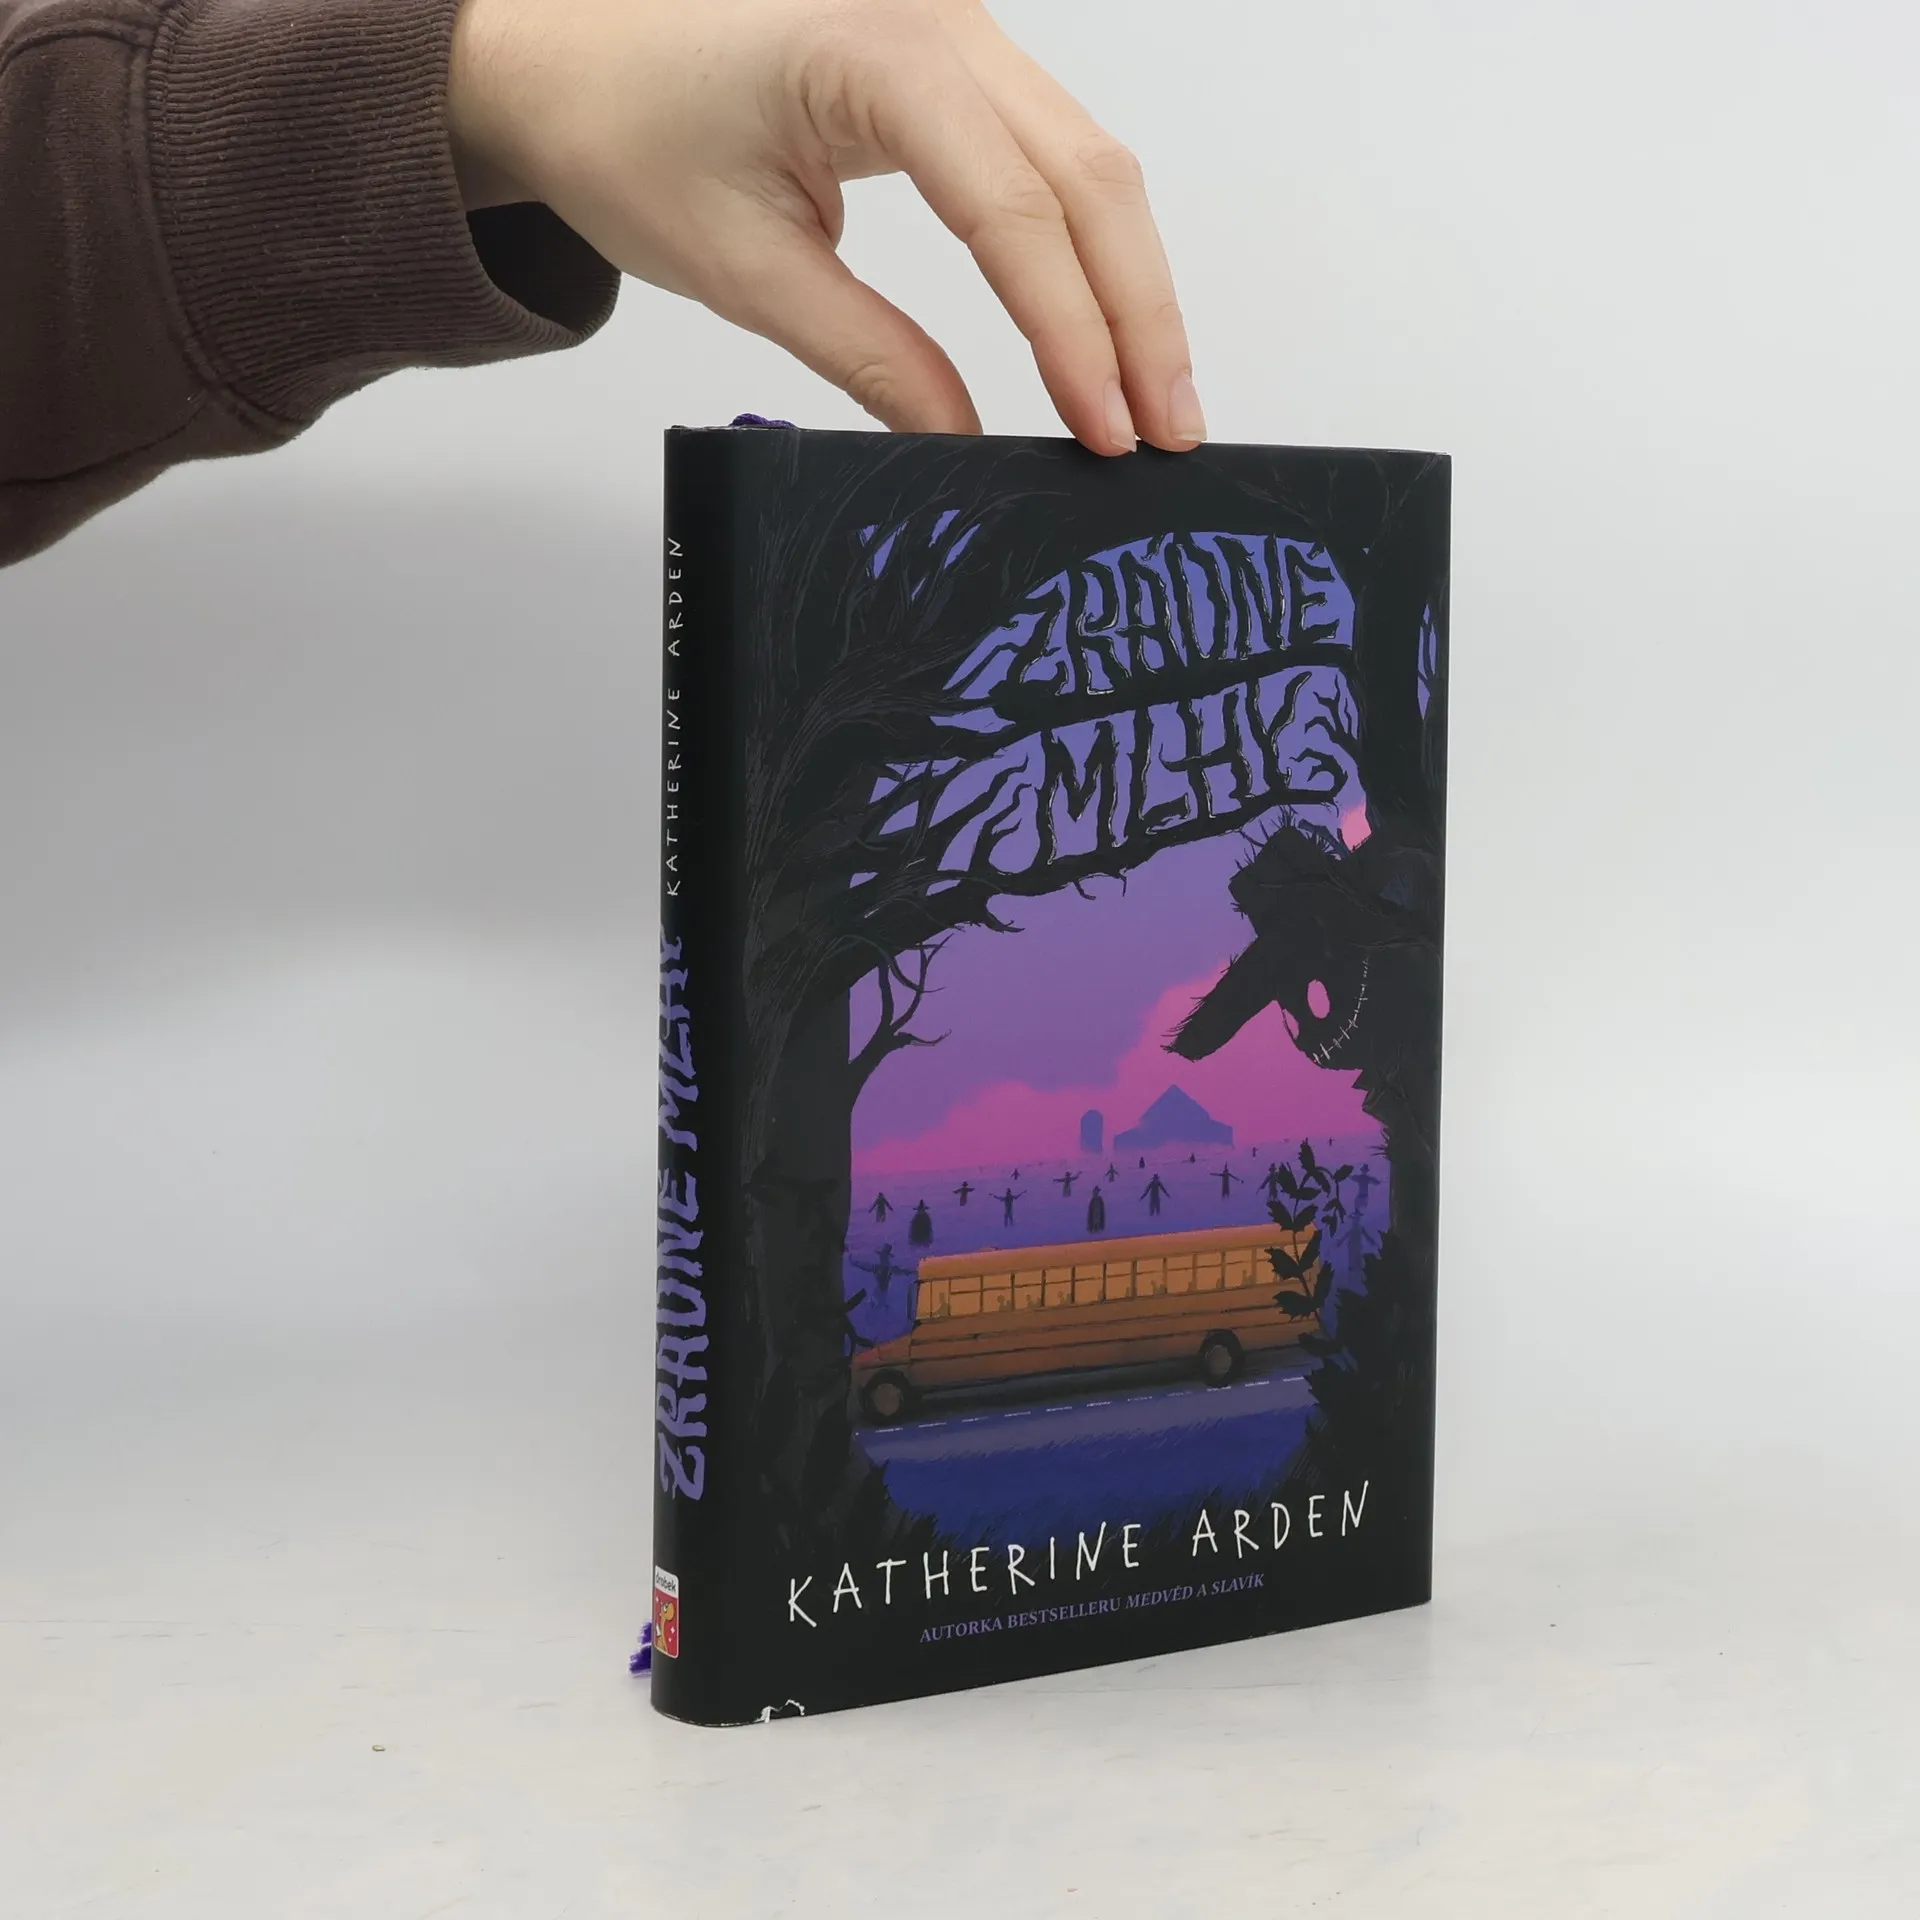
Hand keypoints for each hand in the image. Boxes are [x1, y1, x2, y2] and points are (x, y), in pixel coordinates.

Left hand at [446, 0, 1203, 454]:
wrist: (568, 54)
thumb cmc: (627, 134)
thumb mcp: (744, 268)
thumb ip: (868, 356)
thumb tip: (963, 439)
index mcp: (876, 49)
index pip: (1015, 210)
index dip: (1072, 334)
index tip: (1105, 431)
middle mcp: (940, 16)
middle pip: (1089, 175)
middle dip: (1138, 315)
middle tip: (1171, 431)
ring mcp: (958, 28)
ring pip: (1090, 161)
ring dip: (1130, 285)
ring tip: (1155, 400)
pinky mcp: (957, 61)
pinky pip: (1053, 153)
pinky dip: (1089, 248)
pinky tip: (1106, 329)